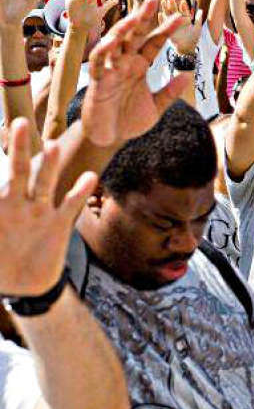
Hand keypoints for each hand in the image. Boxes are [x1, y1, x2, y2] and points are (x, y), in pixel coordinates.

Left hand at [0, 119, 97, 295]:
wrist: (24, 285)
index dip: (0, 159)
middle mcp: (19, 204)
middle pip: (18, 171)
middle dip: (18, 148)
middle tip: (19, 123)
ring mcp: (40, 213)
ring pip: (43, 184)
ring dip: (48, 165)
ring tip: (52, 146)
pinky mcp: (58, 225)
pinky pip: (70, 205)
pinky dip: (79, 191)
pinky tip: (89, 176)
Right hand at [82, 0, 189, 146]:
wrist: (110, 138)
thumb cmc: (130, 120)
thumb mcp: (157, 107)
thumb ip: (170, 92)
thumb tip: (187, 77)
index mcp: (140, 66)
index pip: (154, 43)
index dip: (166, 30)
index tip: (183, 17)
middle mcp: (125, 63)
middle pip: (135, 35)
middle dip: (143, 18)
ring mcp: (111, 70)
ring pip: (115, 43)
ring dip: (123, 28)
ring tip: (135, 15)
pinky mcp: (98, 81)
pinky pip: (99, 62)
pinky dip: (103, 51)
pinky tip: (111, 41)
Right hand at [160, 0, 202, 55]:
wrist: (186, 49)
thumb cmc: (193, 39)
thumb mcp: (197, 28)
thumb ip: (198, 19)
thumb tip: (201, 10)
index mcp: (185, 19)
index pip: (184, 11)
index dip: (183, 6)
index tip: (183, 1)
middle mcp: (177, 20)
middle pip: (174, 10)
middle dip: (172, 4)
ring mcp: (171, 25)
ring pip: (168, 15)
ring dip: (165, 8)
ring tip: (163, 1)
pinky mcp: (166, 30)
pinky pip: (163, 24)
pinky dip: (161, 19)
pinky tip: (160, 14)